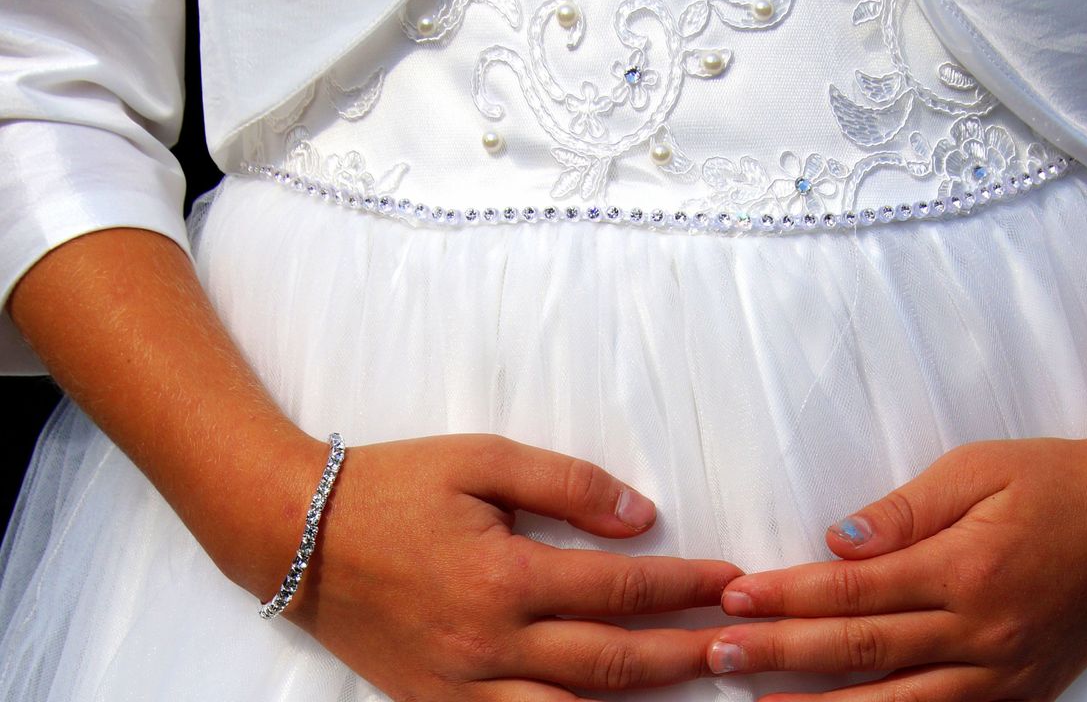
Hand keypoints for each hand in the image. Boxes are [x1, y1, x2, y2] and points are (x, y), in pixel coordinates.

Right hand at [243, 433, 740, 700]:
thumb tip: (642, 518)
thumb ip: (568, 484)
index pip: (622, 587)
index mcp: (505, 577)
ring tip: (697, 691)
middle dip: (686, 653)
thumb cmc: (392, 487)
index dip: (685, 585)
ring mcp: (464, 689)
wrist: (295, 536)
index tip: (731, 579)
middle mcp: (491, 645)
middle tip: (740, 645)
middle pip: (614, 662)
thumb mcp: (481, 459)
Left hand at [701, 434, 1086, 701]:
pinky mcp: (1021, 692)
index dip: (788, 595)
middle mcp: (981, 631)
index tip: (735, 598)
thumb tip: (836, 541)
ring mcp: (1003, 672)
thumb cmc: (1054, 480)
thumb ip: (904, 510)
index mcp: (964, 569)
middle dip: (782, 653)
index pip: (854, 589)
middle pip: (862, 649)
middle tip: (717, 654)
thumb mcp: (976, 469)